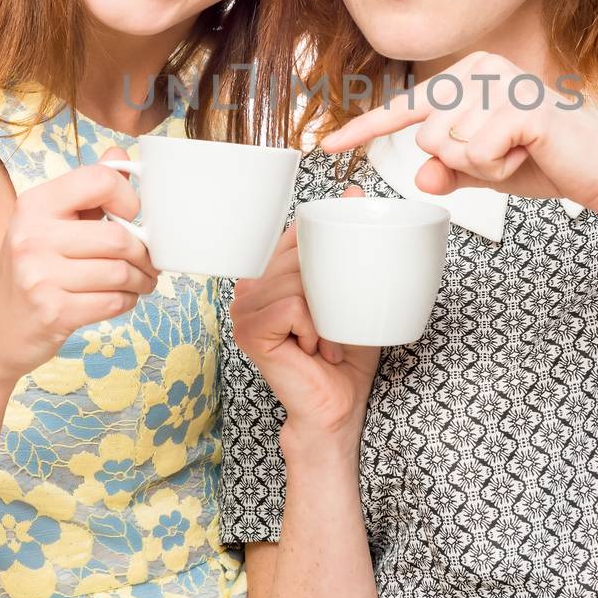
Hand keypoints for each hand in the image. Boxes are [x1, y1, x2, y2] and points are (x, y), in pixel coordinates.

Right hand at [0, 146, 158, 384]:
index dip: (129, 197)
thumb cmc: (29, 272)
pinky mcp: (53, 312)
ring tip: (141, 282)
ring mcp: (40, 276)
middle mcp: (32, 236)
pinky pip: (113, 302)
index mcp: (34, 205)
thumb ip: (85, 191)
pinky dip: (127, 301)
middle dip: (144, 253)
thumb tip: (120, 156)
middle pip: (118, 236)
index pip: (99, 180)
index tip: (133, 216)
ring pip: (120, 272)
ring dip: (142, 280)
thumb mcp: (46, 223)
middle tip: (148, 261)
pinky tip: (122, 299)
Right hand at [231, 186, 381, 451]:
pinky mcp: (249, 331)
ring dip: (325, 314)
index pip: (296, 236)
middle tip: (336, 327)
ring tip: (328, 342)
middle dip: (329, 290)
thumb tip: (354, 190)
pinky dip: (315, 328)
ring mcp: (243, 309)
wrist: (338, 407)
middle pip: (297, 256)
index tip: (339, 290)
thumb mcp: (353, 290)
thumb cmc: (346, 354)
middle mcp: (248, 288)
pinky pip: (292, 307)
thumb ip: (349, 243)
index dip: (325, 254)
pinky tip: (315, 351)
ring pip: (296, 280)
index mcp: (268, 274)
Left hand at [317, 51, 597, 217]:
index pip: (405, 107)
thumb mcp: (481, 170)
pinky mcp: (521, 105)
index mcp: (468, 73)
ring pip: (447, 147)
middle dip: (460, 163)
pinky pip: (474, 154)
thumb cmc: (543, 164)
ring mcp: (502, 81)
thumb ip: (445, 171)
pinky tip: (528, 154)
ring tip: (519, 153)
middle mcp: (483, 66)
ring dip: (482, 167)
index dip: (361, 130)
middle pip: (425, 135)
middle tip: (504, 156)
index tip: (324, 146)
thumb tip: (419, 177)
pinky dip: (498, 168)